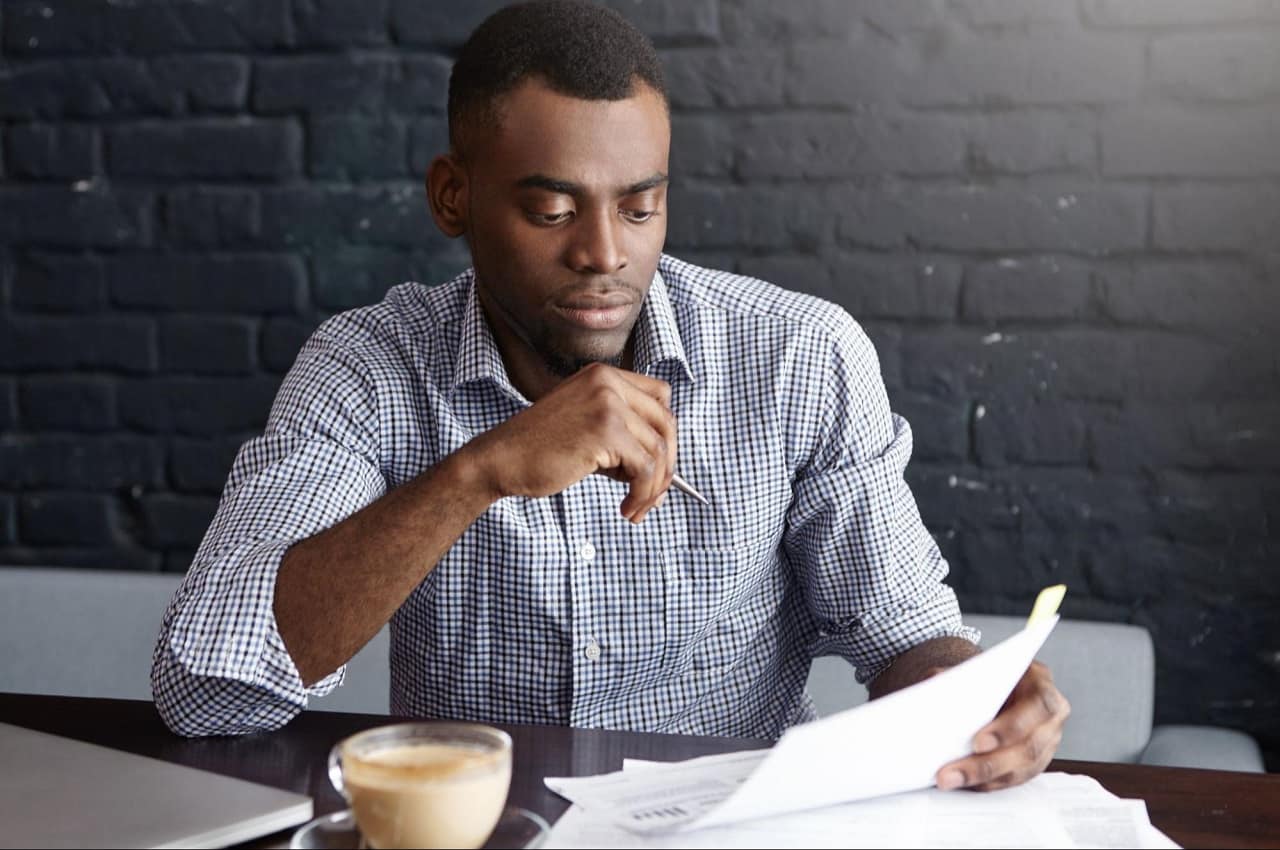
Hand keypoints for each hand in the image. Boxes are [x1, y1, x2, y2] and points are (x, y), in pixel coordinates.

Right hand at [461, 363, 675, 522]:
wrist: (501, 459)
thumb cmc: (540, 449)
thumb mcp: (586, 425)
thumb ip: (623, 432)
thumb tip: (665, 466)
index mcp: (604, 375)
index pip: (661, 397)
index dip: (665, 435)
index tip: (658, 466)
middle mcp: (608, 382)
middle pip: (666, 423)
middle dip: (667, 465)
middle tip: (656, 496)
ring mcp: (608, 403)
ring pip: (658, 450)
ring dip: (654, 487)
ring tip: (637, 508)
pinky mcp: (606, 430)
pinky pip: (645, 469)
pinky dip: (642, 494)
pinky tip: (627, 508)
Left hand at [936, 661, 1070, 790]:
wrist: (998, 687)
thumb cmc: (989, 676)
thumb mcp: (975, 668)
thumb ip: (957, 674)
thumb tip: (933, 685)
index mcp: (1040, 684)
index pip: (1037, 706)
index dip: (1010, 728)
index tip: (977, 742)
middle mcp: (1050, 717)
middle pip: (1027, 747)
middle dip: (987, 763)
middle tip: (951, 772)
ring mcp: (1047, 743)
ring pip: (1020, 769)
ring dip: (981, 778)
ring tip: (948, 779)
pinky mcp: (1035, 762)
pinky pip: (1014, 779)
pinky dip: (987, 783)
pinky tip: (963, 783)